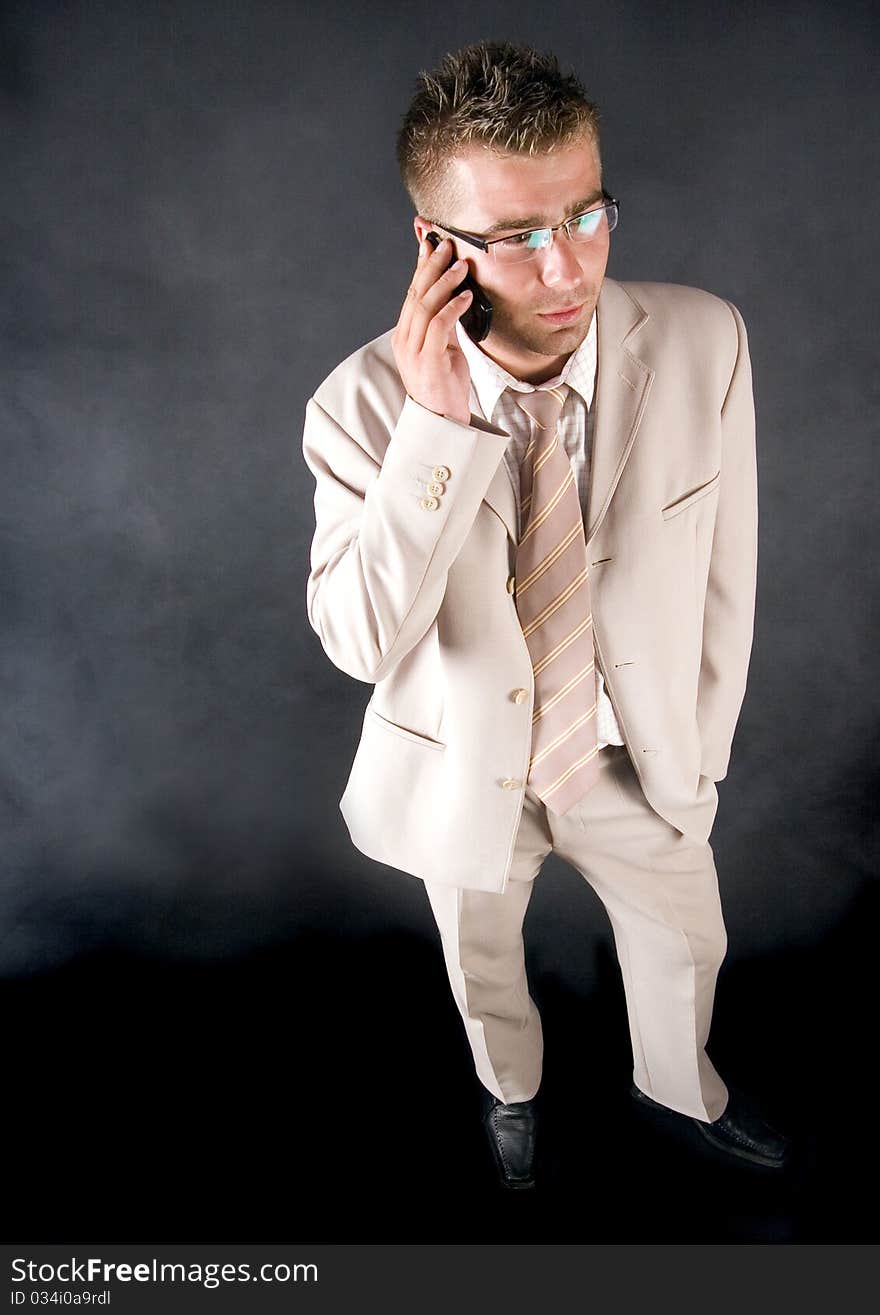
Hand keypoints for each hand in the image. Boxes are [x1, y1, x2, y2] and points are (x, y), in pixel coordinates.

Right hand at [391, 237, 473, 426]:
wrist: (443, 420)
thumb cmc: (445, 386)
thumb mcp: (446, 348)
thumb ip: (446, 324)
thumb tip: (456, 297)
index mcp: (406, 335)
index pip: (413, 294)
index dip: (421, 267)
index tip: (431, 245)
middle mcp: (405, 340)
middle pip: (416, 294)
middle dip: (431, 266)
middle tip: (446, 246)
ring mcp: (413, 351)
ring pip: (425, 306)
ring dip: (445, 282)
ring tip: (461, 266)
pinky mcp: (428, 361)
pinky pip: (439, 326)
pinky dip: (452, 307)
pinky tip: (466, 296)